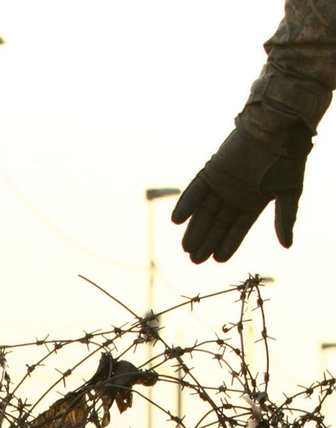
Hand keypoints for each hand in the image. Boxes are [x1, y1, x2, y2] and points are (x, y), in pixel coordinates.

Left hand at [171, 120, 311, 262]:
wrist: (279, 130)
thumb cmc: (287, 160)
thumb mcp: (289, 193)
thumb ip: (285, 218)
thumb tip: (287, 245)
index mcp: (252, 203)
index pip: (236, 229)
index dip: (227, 244)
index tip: (217, 259)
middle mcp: (234, 196)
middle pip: (216, 224)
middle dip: (206, 242)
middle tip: (195, 259)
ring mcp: (221, 184)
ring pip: (203, 212)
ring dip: (194, 229)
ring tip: (186, 247)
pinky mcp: (211, 171)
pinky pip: (194, 191)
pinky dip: (185, 204)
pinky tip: (177, 220)